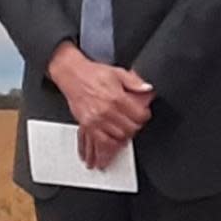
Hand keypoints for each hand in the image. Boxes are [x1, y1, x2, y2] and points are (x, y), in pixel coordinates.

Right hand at [47, 42, 155, 167]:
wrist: (72, 75)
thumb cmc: (93, 73)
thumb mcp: (118, 72)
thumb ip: (134, 82)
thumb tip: (147, 88)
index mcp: (117, 97)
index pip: (139, 116)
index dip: (144, 116)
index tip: (143, 115)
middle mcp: (107, 111)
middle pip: (130, 129)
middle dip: (135, 127)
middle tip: (134, 123)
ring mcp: (96, 120)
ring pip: (118, 138)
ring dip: (124, 137)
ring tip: (125, 133)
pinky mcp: (87, 125)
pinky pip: (101, 142)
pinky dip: (108, 147)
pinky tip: (112, 146)